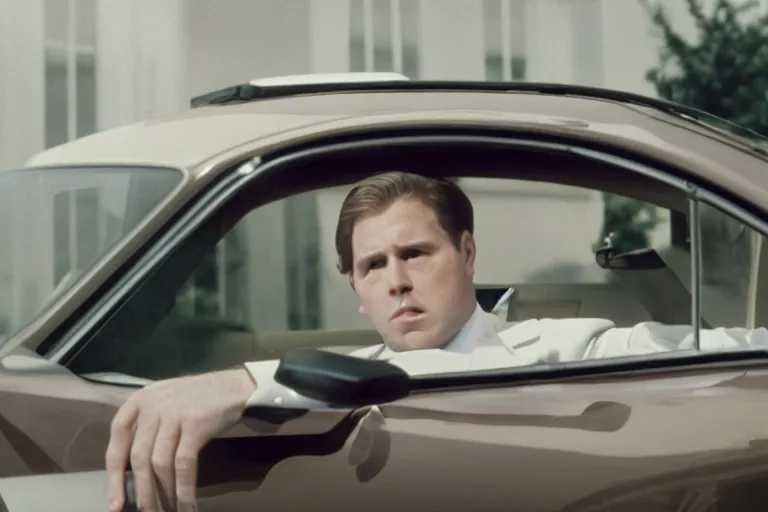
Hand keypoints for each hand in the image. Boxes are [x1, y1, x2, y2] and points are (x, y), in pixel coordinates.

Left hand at [105, 369, 255, 511]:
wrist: (234, 386)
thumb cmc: (198, 398)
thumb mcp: (164, 402)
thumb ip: (146, 426)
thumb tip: (132, 470)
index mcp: (140, 399)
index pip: (118, 438)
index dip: (114, 474)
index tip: (115, 503)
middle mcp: (153, 405)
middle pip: (138, 456)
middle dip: (140, 490)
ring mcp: (174, 414)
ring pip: (159, 463)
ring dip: (161, 493)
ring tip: (164, 511)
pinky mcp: (196, 425)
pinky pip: (184, 464)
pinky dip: (183, 489)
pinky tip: (186, 504)